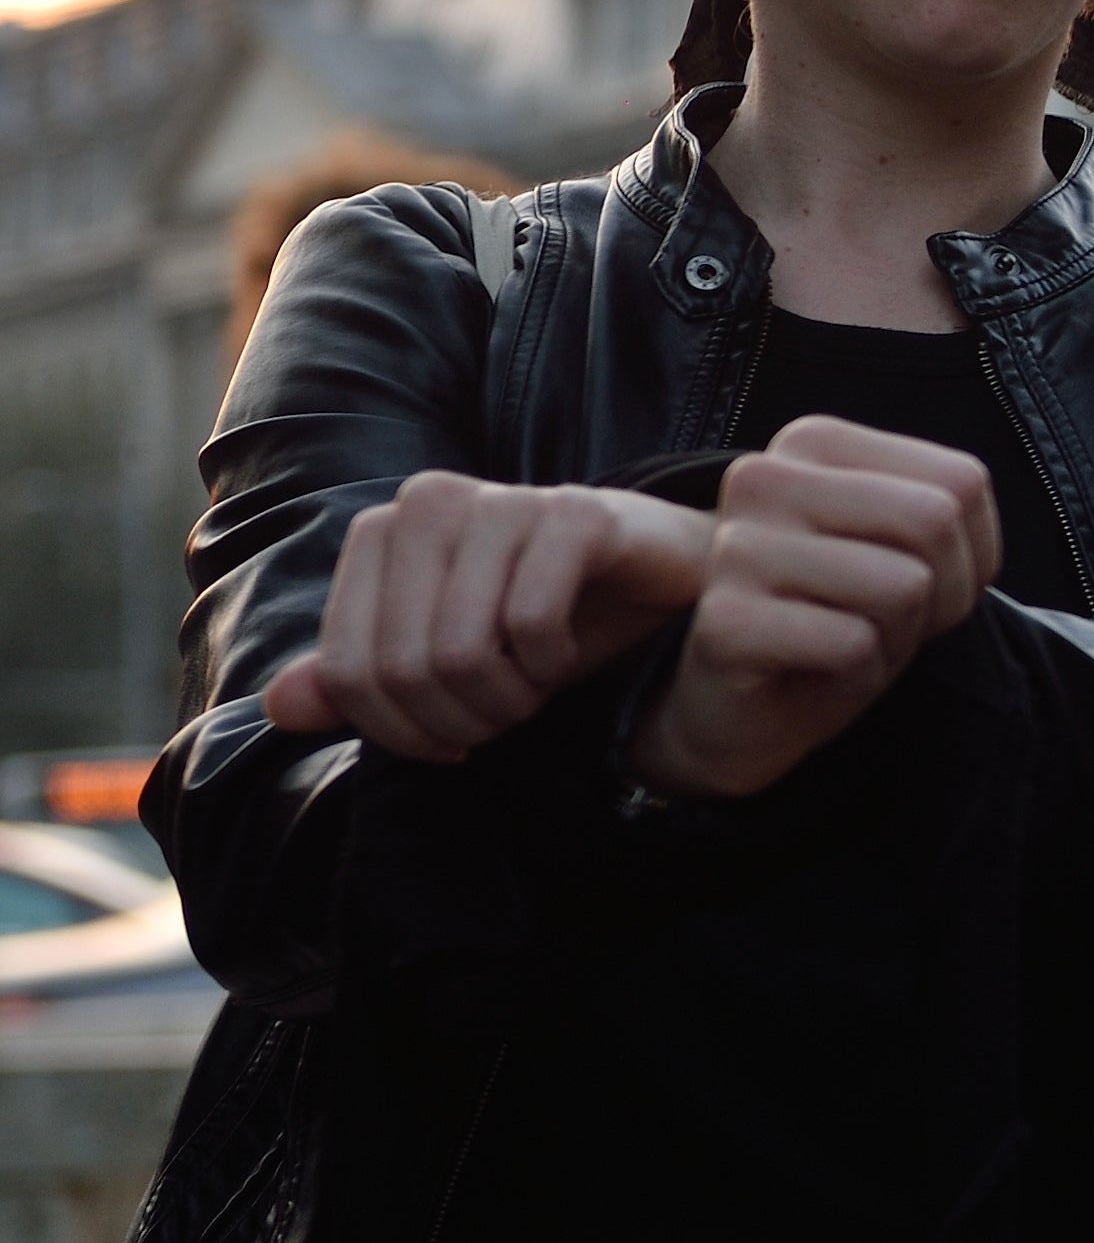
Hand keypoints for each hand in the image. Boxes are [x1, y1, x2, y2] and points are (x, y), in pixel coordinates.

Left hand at [259, 477, 711, 759]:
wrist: (664, 574)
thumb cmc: (552, 616)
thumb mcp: (448, 658)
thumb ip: (362, 682)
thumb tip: (280, 709)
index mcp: (384, 532)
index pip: (347, 669)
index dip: (396, 732)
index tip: (449, 742)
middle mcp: (430, 500)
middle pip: (403, 667)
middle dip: (459, 719)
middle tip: (505, 719)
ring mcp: (503, 499)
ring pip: (460, 651)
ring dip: (506, 699)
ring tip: (535, 690)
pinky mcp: (575, 512)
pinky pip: (531, 622)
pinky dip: (551, 664)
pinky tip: (568, 653)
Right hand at [628, 418, 1003, 800]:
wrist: (746, 710)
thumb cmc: (839, 619)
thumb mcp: (908, 551)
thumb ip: (943, 511)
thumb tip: (948, 511)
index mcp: (811, 442)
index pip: (962, 481)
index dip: (972, 553)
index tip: (918, 577)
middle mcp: (764, 477)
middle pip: (935, 519)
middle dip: (944, 594)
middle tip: (887, 620)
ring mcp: (737, 548)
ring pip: (903, 585)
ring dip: (898, 637)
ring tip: (845, 643)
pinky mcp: (728, 621)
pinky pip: (856, 644)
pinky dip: (861, 672)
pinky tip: (815, 670)